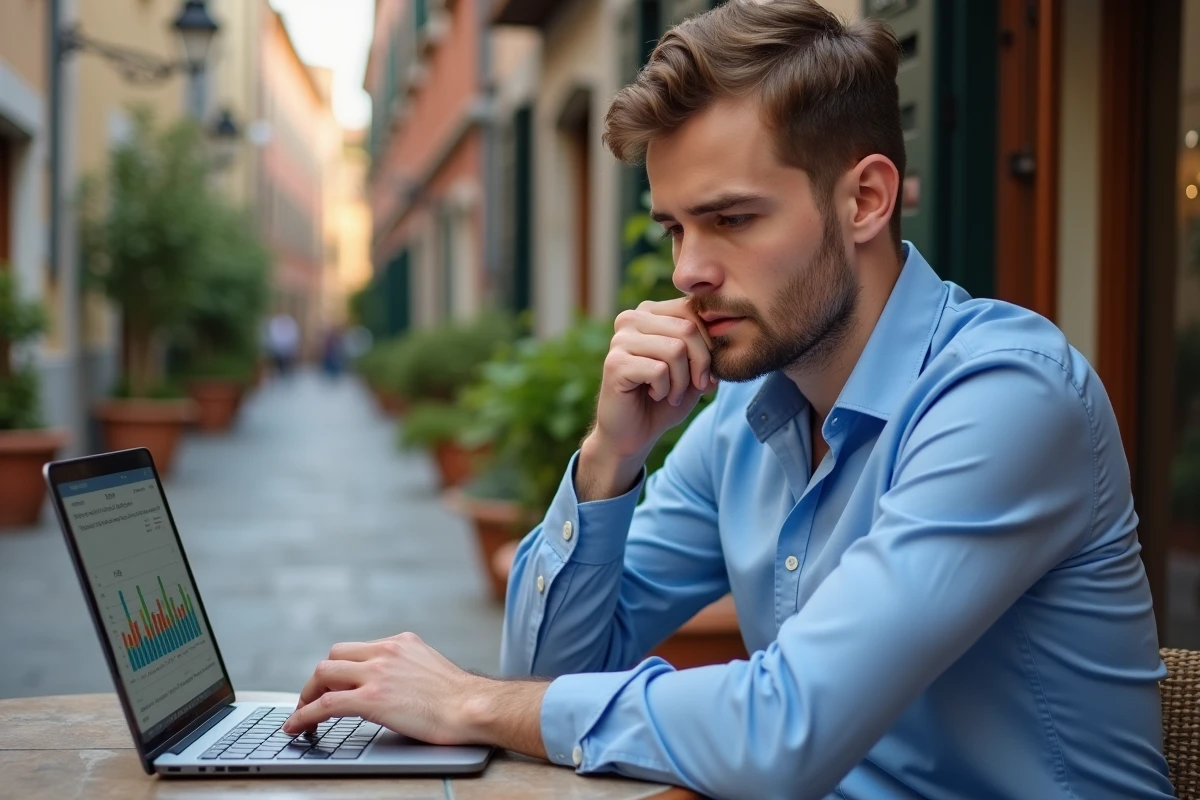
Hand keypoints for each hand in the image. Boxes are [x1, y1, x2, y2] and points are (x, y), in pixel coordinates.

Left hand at [283, 632, 486, 744]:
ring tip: (301, 714)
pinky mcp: (371, 699)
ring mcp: (376, 673)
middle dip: (319, 679)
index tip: (333, 684)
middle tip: (313, 699)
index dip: (340, 668)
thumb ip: (407, 669)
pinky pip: (325, 704)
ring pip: (324, 673)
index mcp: (400, 643)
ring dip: (307, 695)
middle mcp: (385, 651)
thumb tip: (394, 686)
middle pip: (334, 656)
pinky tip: (297, 727)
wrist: (472, 707)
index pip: (357, 649)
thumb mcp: (430, 668)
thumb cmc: (460, 698)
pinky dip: (304, 715)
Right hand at [576, 299, 716, 500]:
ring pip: (675, 349)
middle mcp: (631, 319)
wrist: (632, 434)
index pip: (692, 309)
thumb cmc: (664, 399)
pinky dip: (665, 390)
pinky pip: (659, 370)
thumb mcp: (695, 372)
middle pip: (687, 328)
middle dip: (700, 364)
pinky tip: (653, 395)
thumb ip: (708, 350)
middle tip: (693, 386)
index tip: (704, 372)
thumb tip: (725, 337)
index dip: (708, 343)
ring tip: (670, 393)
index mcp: (649, 313)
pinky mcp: (615, 363)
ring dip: (682, 381)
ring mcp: (620, 340)